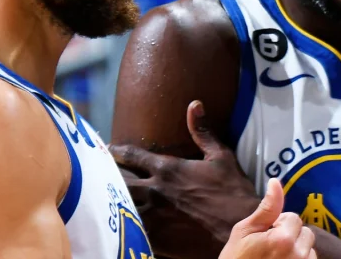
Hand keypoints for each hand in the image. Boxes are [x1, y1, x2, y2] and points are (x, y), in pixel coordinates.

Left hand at [110, 101, 261, 257]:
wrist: (239, 226)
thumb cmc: (231, 189)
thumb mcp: (220, 156)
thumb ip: (202, 131)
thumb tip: (194, 104)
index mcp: (167, 169)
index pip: (132, 155)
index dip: (117, 151)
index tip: (108, 148)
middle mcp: (155, 191)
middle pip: (120, 182)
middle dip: (110, 176)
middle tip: (101, 174)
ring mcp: (154, 216)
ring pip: (123, 206)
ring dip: (115, 200)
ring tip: (107, 198)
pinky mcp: (158, 236)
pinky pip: (134, 229)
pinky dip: (128, 224)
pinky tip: (124, 223)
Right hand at [220, 179, 316, 258]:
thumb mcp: (244, 232)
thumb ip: (266, 208)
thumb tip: (276, 182)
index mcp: (283, 240)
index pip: (293, 218)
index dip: (277, 224)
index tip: (264, 236)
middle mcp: (298, 255)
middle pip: (305, 233)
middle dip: (290, 236)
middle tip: (269, 248)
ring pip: (309, 250)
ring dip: (297, 251)